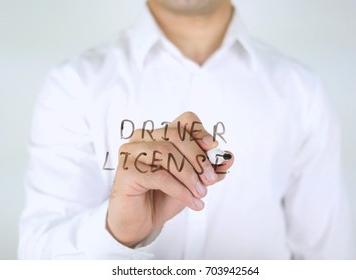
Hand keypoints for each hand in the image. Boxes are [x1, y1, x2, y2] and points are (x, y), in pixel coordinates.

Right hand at [106, 112, 233, 247]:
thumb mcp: (192, 182)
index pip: (184, 121)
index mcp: (159, 134)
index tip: (214, 148)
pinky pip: (159, 176)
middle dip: (198, 158)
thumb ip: (209, 169)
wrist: (140, 223)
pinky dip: (180, 190)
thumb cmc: (163, 197)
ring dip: (190, 175)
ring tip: (201, 194)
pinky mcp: (126, 171)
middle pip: (175, 134)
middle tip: (211, 179)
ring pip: (166, 153)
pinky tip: (192, 202)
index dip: (200, 131)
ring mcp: (131, 152)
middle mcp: (142, 138)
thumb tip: (229, 158)